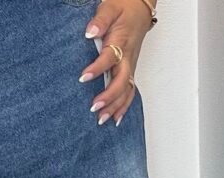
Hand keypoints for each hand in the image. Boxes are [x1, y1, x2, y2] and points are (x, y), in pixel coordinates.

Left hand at [79, 0, 154, 126]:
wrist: (141, 5)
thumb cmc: (124, 6)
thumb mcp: (110, 7)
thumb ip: (100, 20)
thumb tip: (89, 31)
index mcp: (121, 41)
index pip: (109, 58)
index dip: (97, 69)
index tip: (82, 78)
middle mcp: (128, 57)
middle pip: (122, 81)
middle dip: (109, 97)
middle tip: (94, 108)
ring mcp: (130, 65)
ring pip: (127, 90)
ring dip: (115, 106)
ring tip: (101, 120)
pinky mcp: (130, 69)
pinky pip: (130, 91)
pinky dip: (123, 106)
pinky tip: (115, 119)